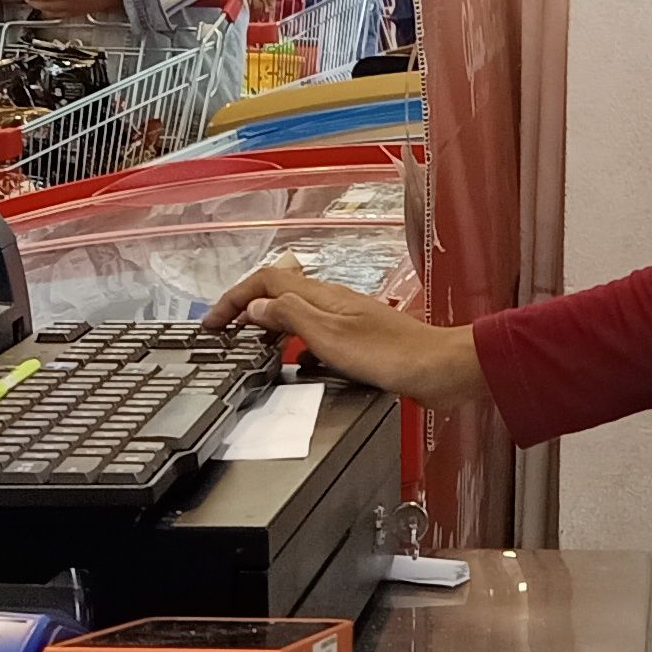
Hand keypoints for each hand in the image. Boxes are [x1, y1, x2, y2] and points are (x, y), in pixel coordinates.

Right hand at [204, 259, 487, 412]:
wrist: (439, 371)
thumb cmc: (391, 355)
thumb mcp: (329, 337)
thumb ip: (290, 317)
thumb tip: (256, 307)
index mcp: (323, 296)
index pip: (266, 281)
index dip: (235, 298)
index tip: (213, 323)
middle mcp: (333, 302)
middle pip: (279, 293)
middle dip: (247, 309)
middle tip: (225, 334)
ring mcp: (347, 321)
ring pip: (296, 314)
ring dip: (269, 327)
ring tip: (251, 347)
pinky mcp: (359, 341)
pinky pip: (315, 337)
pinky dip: (296, 347)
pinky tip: (296, 366)